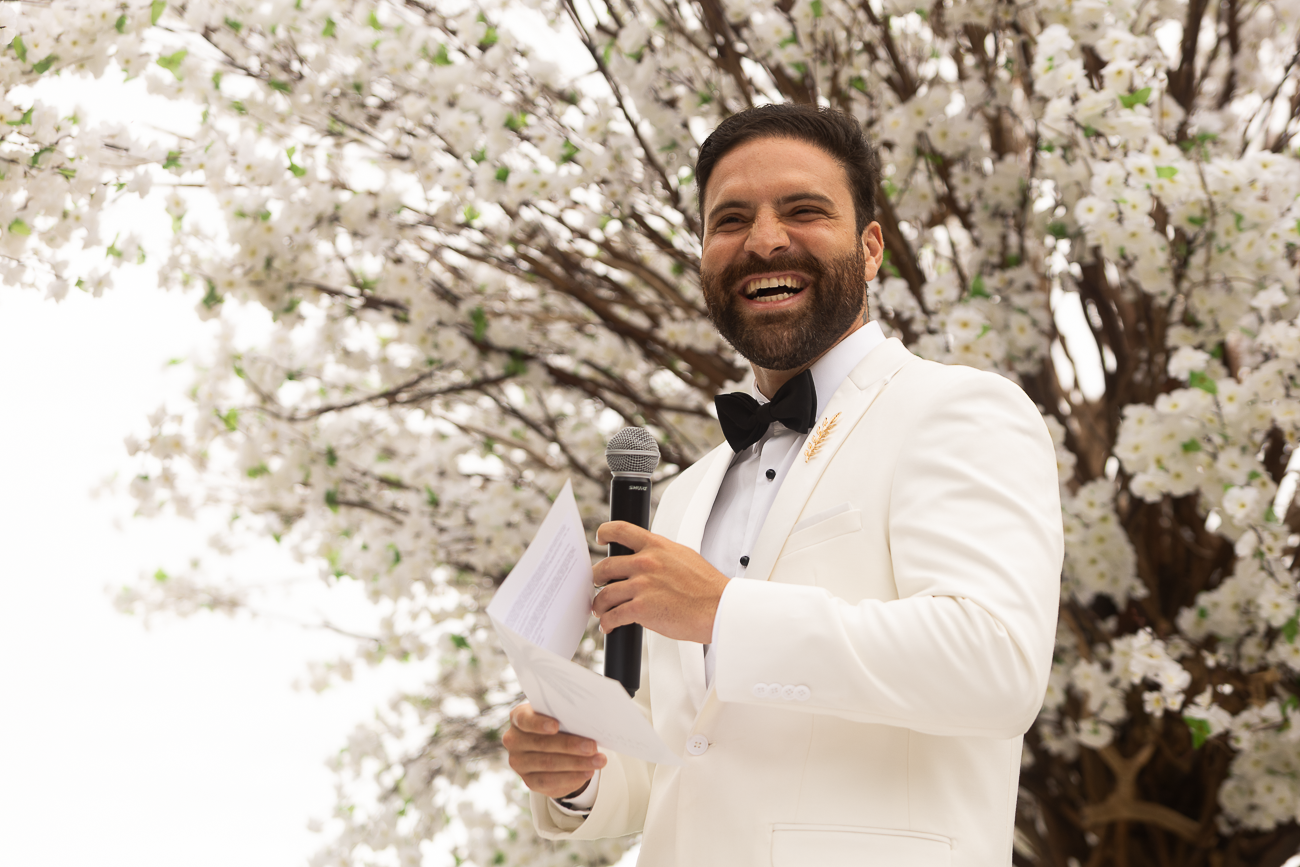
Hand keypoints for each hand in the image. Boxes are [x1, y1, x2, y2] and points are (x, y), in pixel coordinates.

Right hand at [502, 702, 606, 798]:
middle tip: (592, 746)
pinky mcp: (528, 780)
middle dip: (570, 746)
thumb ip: (565, 717)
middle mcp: (514, 739)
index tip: (555, 726)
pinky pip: (549, 781)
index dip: (539, 723)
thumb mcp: (558, 716)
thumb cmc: (558, 725)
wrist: (552, 747)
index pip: (524, 719)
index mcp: (518, 717)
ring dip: (576, 763)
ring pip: (548, 764)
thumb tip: (588, 722)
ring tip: (597, 761)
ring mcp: (518, 762)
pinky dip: (571, 777)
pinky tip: (587, 772)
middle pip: (542, 744)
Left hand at [592, 521, 730, 643]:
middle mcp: (646, 563)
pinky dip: (607, 622)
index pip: (620, 530)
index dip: (604, 532)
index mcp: (656, 546)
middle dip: (596, 578)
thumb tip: (647, 557)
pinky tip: (610, 625)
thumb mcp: (683, 556)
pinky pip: (613, 615)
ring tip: (601, 611)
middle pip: (605, 566)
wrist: (718, 607)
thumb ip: (661, 554)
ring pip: (605, 594)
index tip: (600, 538)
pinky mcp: (641, 608)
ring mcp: (642, 585)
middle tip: (597, 584)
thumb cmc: (706, 586)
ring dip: (599, 605)